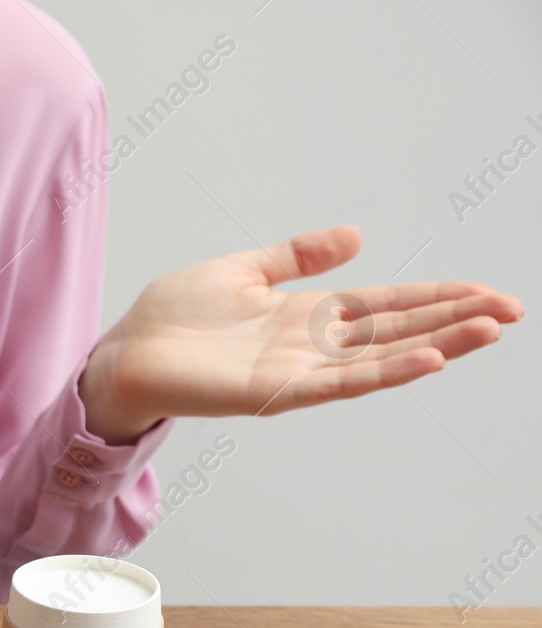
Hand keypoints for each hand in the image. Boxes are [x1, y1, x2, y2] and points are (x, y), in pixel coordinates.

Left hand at [77, 226, 524, 442]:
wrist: (124, 353)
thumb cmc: (172, 318)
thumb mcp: (242, 270)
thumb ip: (298, 256)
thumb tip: (356, 235)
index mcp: (304, 315)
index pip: (383, 306)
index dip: (433, 299)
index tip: (484, 293)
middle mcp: (309, 346)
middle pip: (395, 332)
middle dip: (452, 321)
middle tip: (509, 311)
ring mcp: (295, 371)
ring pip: (380, 359)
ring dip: (434, 346)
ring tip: (485, 332)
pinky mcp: (273, 391)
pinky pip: (339, 383)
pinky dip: (382, 371)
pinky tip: (424, 360)